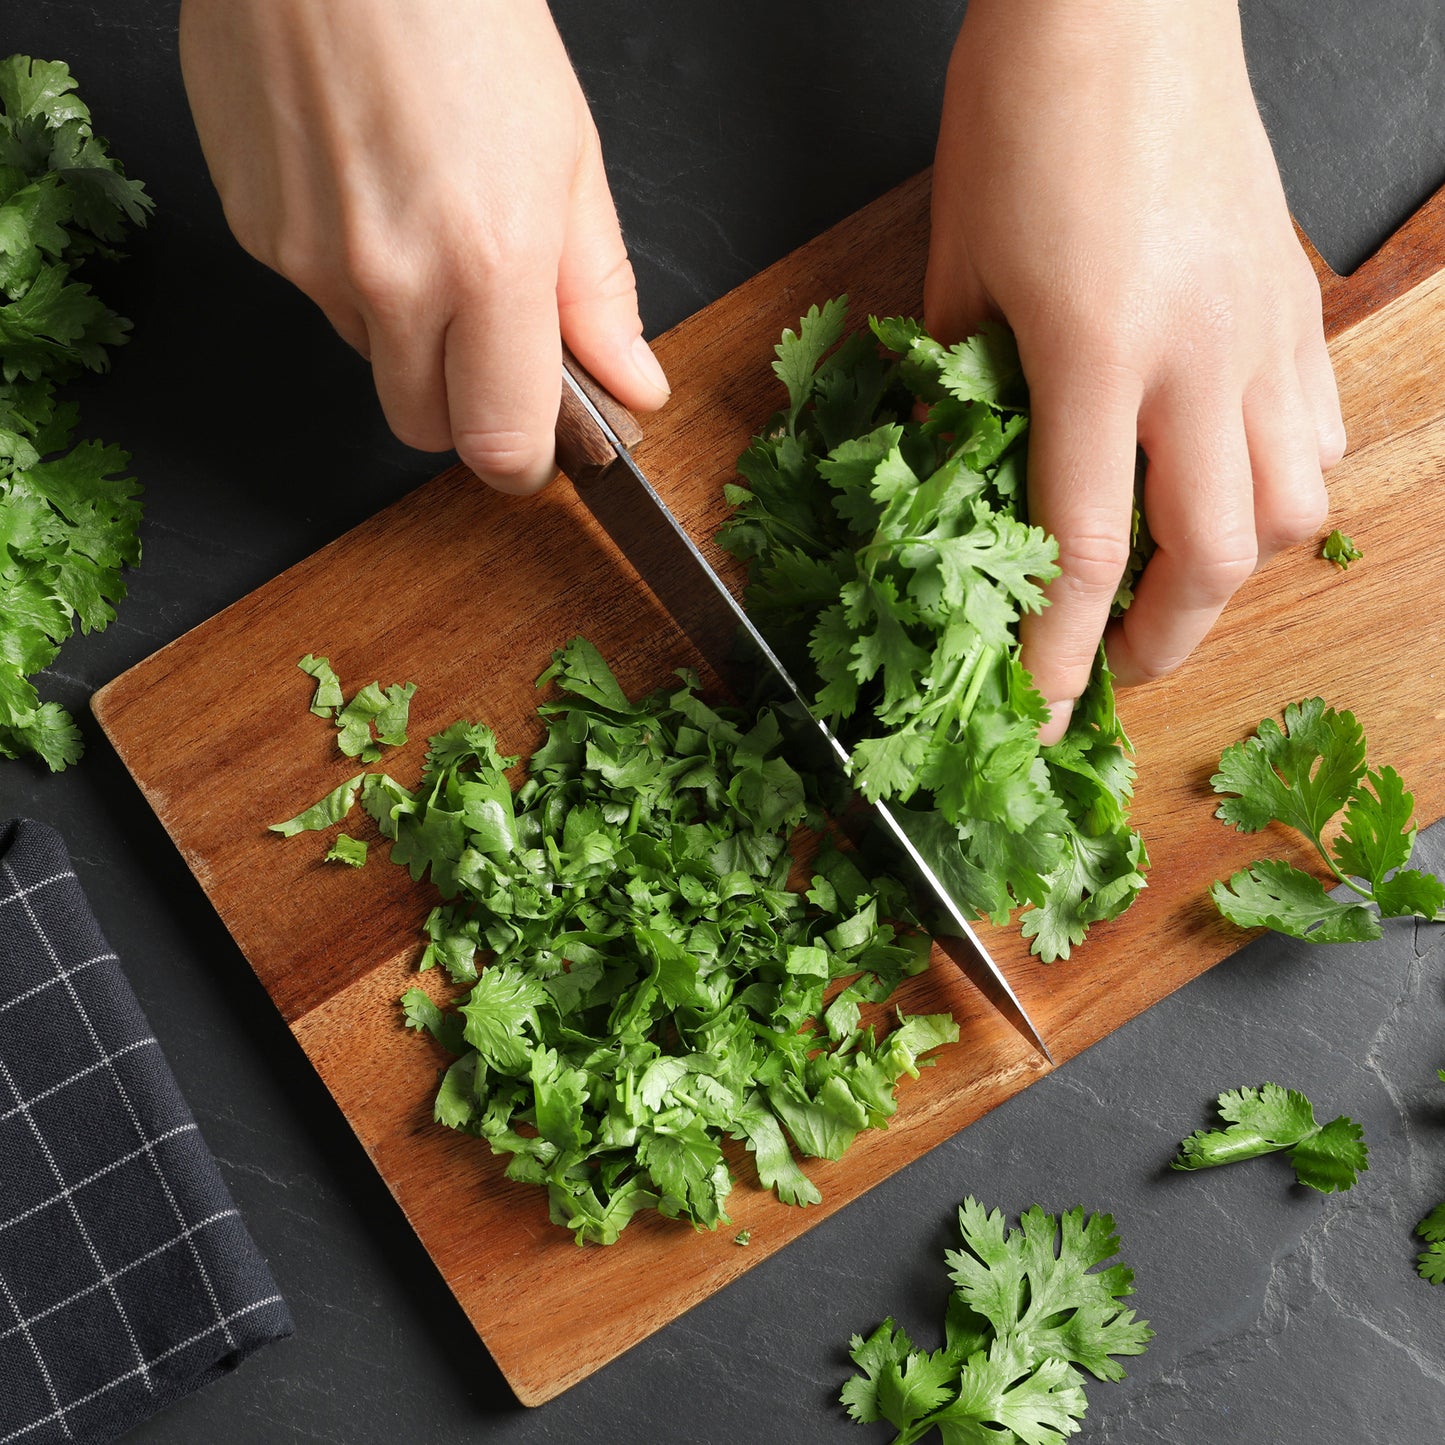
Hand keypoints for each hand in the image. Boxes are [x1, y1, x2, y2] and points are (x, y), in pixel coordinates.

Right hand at [179, 0, 668, 493]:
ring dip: (406, 330)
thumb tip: (633, 386)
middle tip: (490, 328)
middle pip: (424, 426)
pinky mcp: (255, 233)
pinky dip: (350, 272)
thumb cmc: (461, 16)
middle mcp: (390, 280)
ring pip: (370, 360)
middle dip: (464, 403)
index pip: (499, 442)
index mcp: (488, 264)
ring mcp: (310, 261)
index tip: (541, 442)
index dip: (524, 459)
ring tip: (425, 220)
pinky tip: (368, 189)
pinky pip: (318, 297)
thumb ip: (599, 293)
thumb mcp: (569, 157)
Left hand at [925, 0, 1344, 741]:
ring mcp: (1263, 328)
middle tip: (1114, 665)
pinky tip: (1234, 489)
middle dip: (1161, 639)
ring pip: (1294, 506)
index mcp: (1095, 350)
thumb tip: (954, 477)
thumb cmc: (1024, 113)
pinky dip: (1283, 490)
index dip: (1059, 649)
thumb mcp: (956, 266)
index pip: (1085, 545)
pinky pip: (1317, 431)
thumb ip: (958, 388)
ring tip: (1177, 588)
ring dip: (1233, 576)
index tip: (1038, 709)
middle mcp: (1199, 353)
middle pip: (1214, 553)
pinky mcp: (1294, 299)